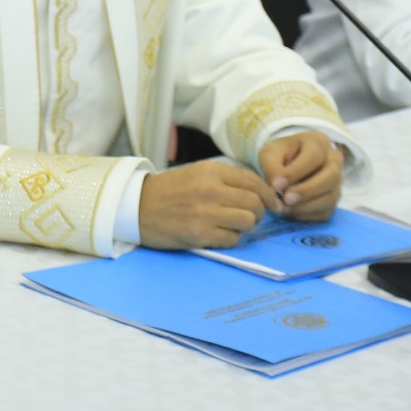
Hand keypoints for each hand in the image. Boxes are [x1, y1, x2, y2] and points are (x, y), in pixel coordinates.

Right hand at [136, 160, 280, 249]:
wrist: (137, 207)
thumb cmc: (169, 191)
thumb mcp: (197, 173)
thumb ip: (225, 180)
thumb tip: (260, 192)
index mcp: (212, 171)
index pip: (254, 182)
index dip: (269, 194)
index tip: (273, 203)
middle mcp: (211, 190)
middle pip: (255, 203)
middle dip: (260, 212)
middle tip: (254, 217)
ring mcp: (206, 213)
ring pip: (247, 222)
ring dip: (246, 226)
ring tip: (234, 225)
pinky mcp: (200, 234)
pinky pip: (232, 239)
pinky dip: (231, 239)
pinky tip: (219, 234)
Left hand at [255, 131, 343, 219]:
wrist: (285, 166)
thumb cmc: (279, 156)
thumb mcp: (269, 154)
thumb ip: (271, 167)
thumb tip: (277, 187)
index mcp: (319, 142)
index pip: (314, 156)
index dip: (296, 172)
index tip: (277, 185)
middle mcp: (334, 160)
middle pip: (331, 176)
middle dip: (307, 191)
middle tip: (285, 200)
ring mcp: (337, 181)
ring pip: (331, 197)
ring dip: (306, 206)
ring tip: (284, 208)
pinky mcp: (333, 200)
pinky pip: (326, 211)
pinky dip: (307, 215)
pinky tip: (291, 212)